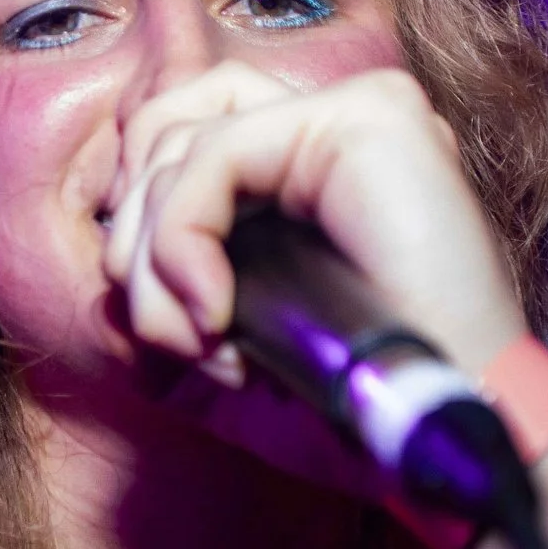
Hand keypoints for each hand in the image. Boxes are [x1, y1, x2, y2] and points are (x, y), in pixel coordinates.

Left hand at [103, 63, 526, 380]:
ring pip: (182, 142)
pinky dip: (182, 241)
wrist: (441, 438)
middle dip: (132, 237)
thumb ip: (168, 315)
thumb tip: (106, 294)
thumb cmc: (353, 413)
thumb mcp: (233, 360)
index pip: (187, 128)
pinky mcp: (367, 119)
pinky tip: (214, 316)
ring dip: (152, 261)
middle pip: (170, 120)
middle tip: (167, 337)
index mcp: (320, 166)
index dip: (140, 210)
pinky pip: (215, 157)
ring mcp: (362, 109)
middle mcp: (343, 120)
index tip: (153, 310)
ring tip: (197, 344)